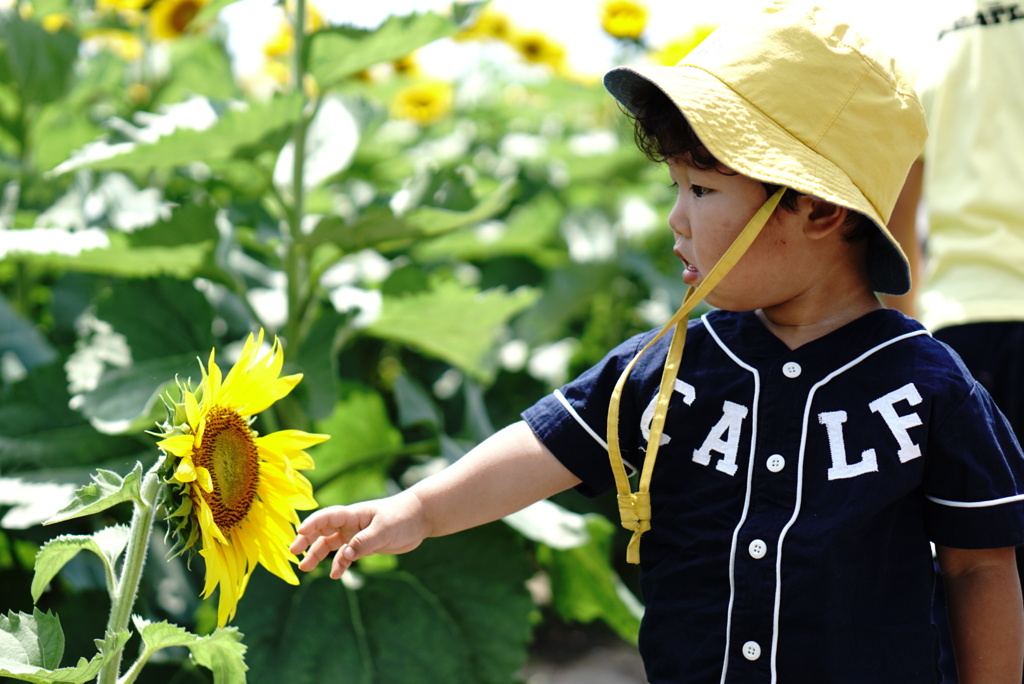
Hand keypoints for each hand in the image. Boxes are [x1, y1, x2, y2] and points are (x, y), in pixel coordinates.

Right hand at [289, 490, 430, 578]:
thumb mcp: (384, 530)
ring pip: (331, 544)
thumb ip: (364, 542)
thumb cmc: (402, 516)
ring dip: (318, 554)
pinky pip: (346, 555)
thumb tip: (345, 556)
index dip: (312, 524)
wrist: (420, 517)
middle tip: (293, 551)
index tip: (299, 532)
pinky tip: (336, 575)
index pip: (327, 517)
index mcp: (353, 514)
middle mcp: (351, 523)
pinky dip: (340, 564)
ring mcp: (356, 534)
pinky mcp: (364, 545)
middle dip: (307, 540)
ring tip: (305, 568)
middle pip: (323, 531)